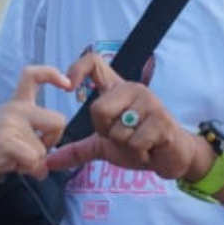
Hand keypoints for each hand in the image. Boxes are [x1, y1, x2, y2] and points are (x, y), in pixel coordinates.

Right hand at [0, 66, 69, 185]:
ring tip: (9, 160)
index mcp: (16, 104)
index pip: (34, 75)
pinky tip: (6, 165)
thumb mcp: (8, 135)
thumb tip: (45, 167)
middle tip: (32, 153)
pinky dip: (25, 170)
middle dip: (51, 142)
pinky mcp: (6, 140)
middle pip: (59, 121)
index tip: (67, 85)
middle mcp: (15, 109)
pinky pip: (33, 160)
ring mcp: (10, 123)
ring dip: (31, 163)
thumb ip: (29, 141)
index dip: (53, 75)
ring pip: (43, 150)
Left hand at [45, 50, 201, 179]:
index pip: (94, 62)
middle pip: (98, 109)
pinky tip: (150, 149)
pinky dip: (139, 153)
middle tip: (123, 137)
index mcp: (118, 90)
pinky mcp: (162, 121)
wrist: (173, 156)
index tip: (68, 87)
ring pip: (117, 130)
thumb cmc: (141, 144)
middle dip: (106, 132)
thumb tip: (49, 162)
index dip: (77, 69)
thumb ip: (77, 150)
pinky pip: (134, 142)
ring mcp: (149, 103)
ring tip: (140, 143)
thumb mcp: (104, 147)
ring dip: (126, 147)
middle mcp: (133, 90)